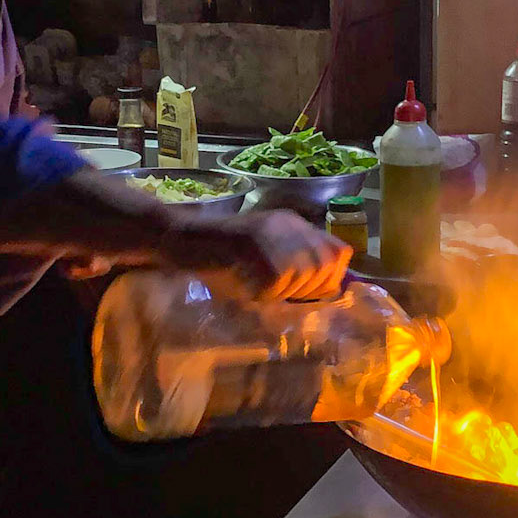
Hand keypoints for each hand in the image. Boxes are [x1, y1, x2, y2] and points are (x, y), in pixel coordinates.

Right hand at [167, 208, 350, 302]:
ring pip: (300, 274)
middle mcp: (288, 223)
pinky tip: (245, 288)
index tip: (311, 293)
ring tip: (256, 288)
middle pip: (323, 266)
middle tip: (277, 294)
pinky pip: (274, 280)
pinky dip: (261, 293)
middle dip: (305, 291)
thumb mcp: (264, 260)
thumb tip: (329, 293)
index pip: (339, 252)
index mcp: (295, 225)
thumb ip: (295, 271)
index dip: (331, 278)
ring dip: (280, 292)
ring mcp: (270, 230)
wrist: (178, 237)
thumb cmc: (220, 258)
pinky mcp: (251, 241)